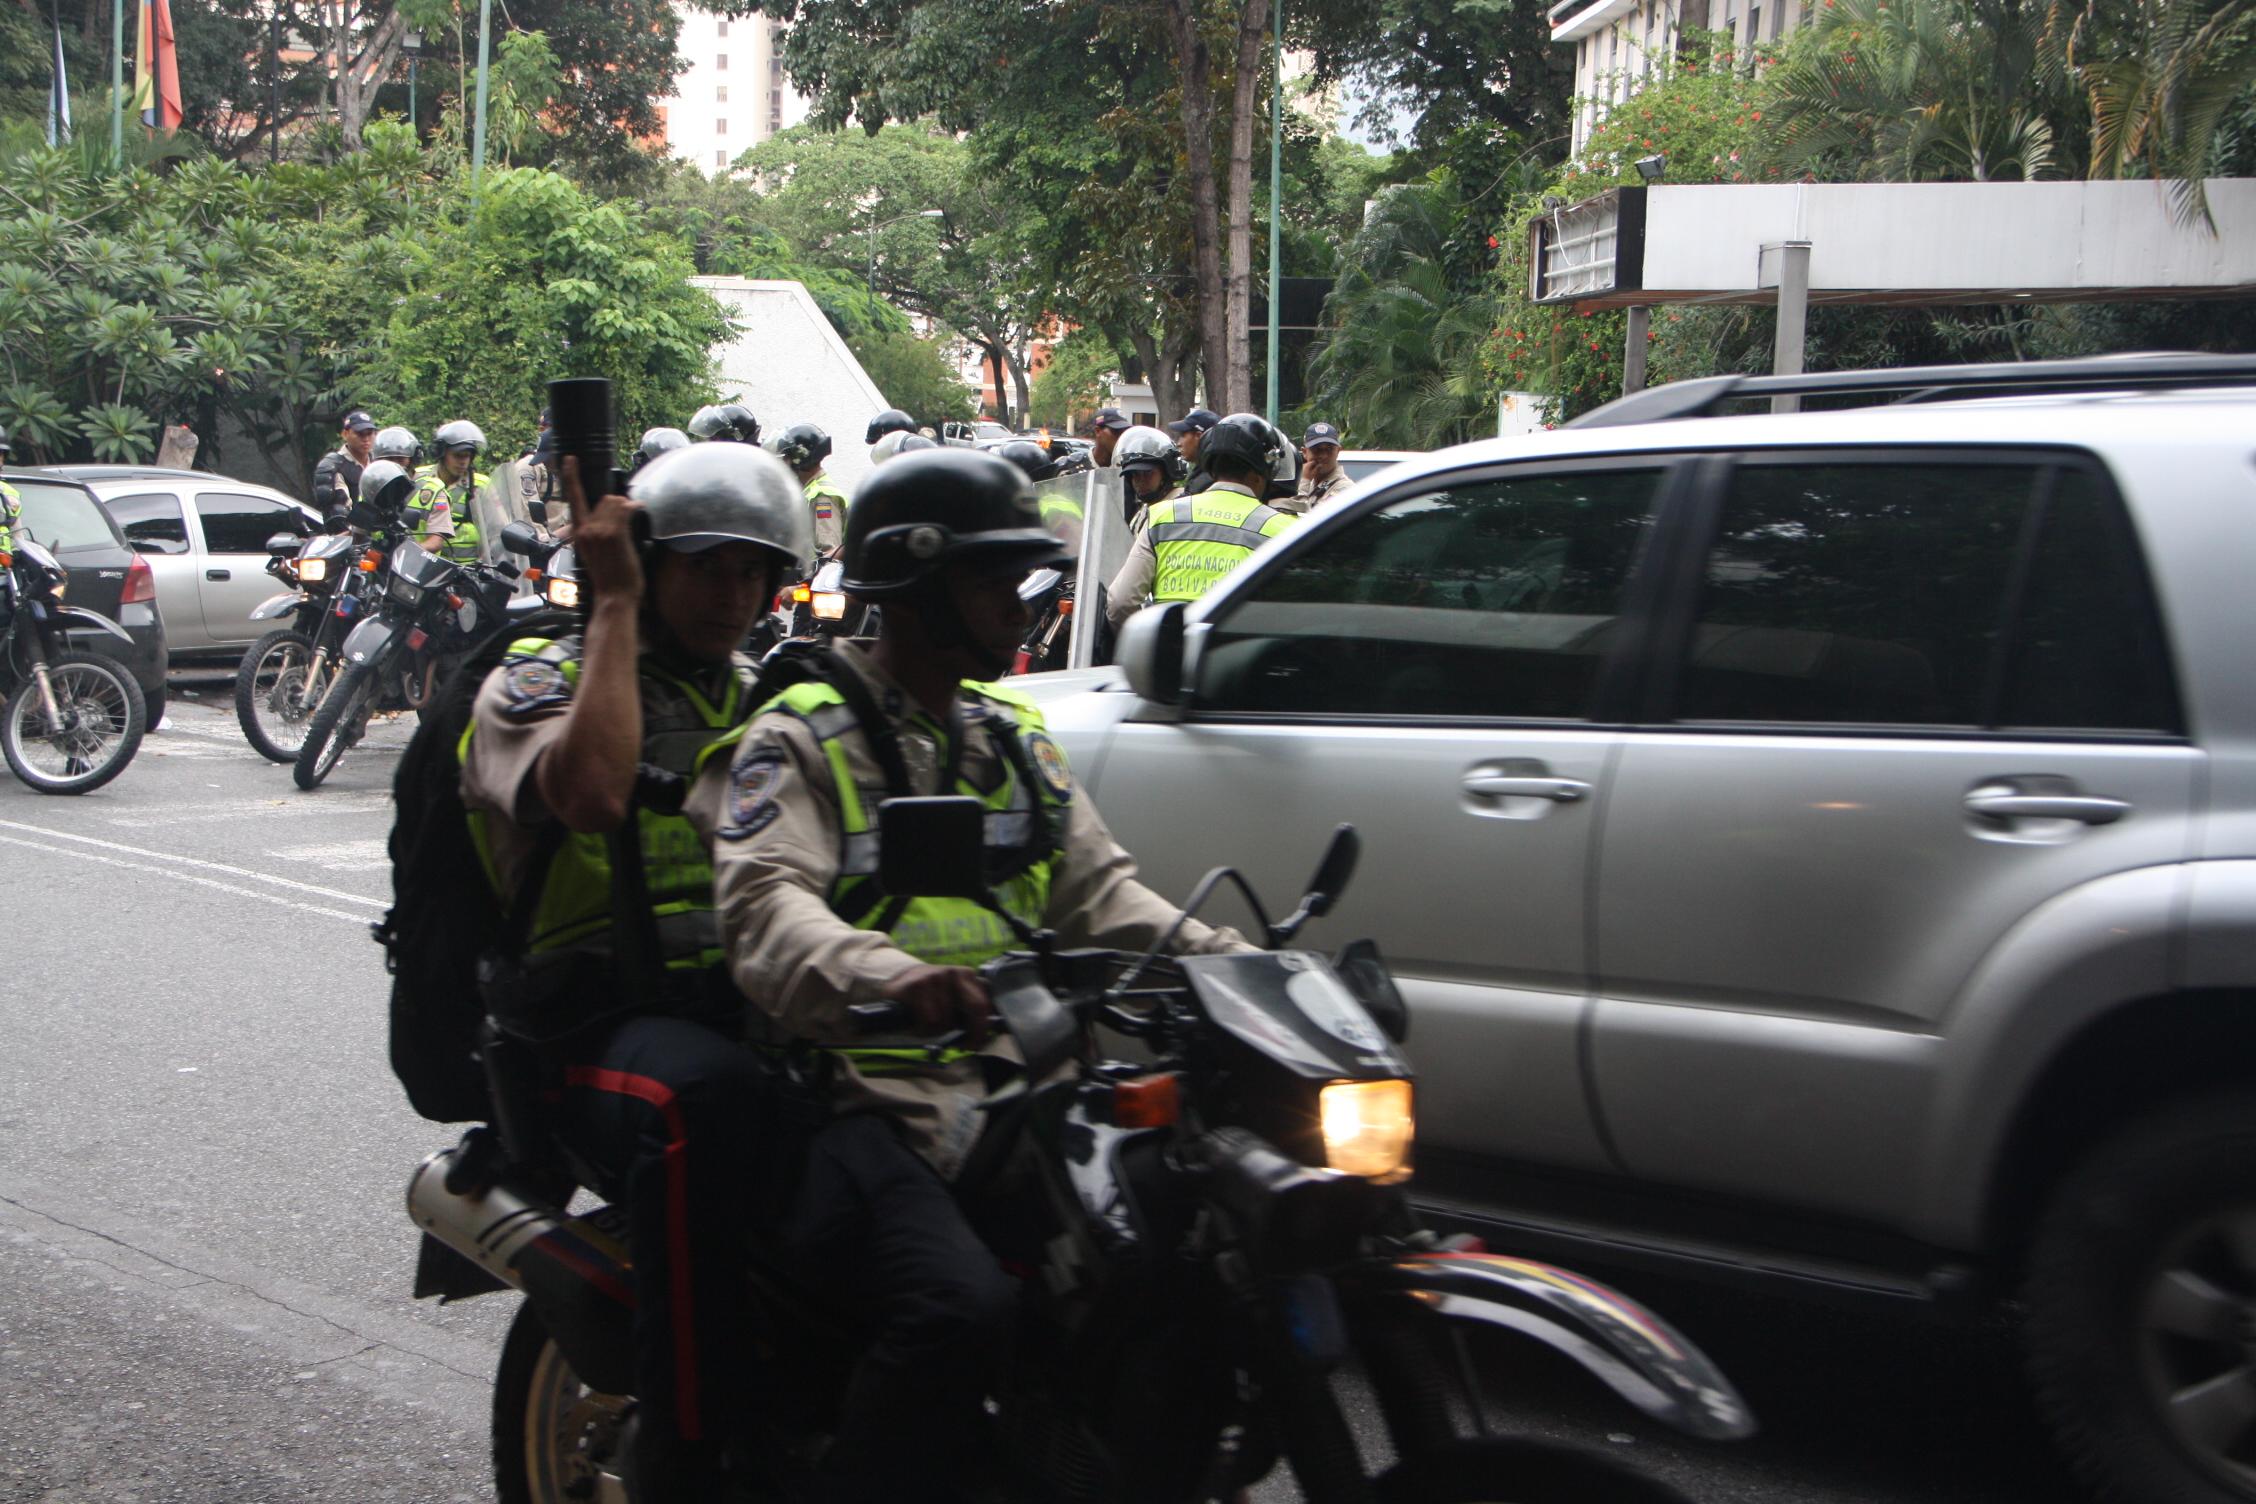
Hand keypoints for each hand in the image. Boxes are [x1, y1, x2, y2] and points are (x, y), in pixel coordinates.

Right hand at [562, 455, 641, 603]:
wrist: (613, 597)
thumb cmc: (608, 580)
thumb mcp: (592, 555)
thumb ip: (593, 536)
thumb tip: (602, 523)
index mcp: (579, 534)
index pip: (573, 499)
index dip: (571, 476)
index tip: (570, 460)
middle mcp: (586, 529)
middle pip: (604, 499)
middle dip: (618, 505)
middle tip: (628, 520)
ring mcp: (600, 531)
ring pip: (617, 502)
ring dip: (628, 508)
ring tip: (632, 523)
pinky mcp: (615, 534)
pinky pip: (627, 509)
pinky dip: (636, 508)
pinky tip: (639, 513)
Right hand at [882, 964, 991, 1045]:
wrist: (896, 979)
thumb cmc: (927, 995)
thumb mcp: (951, 997)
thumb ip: (966, 1009)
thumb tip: (979, 1035)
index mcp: (965, 975)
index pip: (983, 1004)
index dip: (982, 1028)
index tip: (977, 1043)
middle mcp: (953, 973)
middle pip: (974, 1009)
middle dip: (972, 1033)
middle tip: (963, 1046)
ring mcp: (935, 978)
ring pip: (947, 1020)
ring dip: (937, 1030)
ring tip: (927, 1024)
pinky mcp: (916, 987)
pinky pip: (929, 1021)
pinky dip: (923, 1029)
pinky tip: (917, 1023)